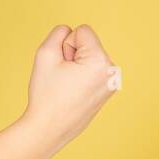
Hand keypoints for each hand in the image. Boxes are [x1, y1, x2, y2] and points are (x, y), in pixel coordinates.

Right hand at [22, 24, 119, 151]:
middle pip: (88, 43)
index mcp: (101, 61)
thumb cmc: (46, 94)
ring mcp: (113, 82)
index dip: (66, 45)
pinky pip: (93, 69)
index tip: (63, 65)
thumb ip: (58, 33)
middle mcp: (112, 71)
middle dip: (73, 55)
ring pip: (90, 56)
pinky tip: (74, 91)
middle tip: (64, 78)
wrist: (49, 128)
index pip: (82, 30)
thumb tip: (70, 32)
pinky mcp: (109, 90)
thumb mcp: (45, 54)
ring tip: (69, 85)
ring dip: (77, 65)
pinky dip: (83, 75)